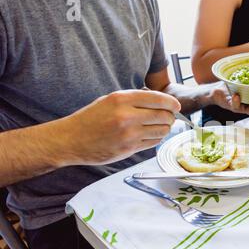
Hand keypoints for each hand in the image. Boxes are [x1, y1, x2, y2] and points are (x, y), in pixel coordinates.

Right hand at [57, 90, 180, 165]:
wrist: (72, 140)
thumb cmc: (91, 118)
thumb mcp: (110, 100)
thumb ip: (135, 100)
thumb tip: (161, 102)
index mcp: (121, 99)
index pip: (158, 99)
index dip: (171, 103)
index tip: (176, 106)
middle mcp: (127, 116)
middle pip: (164, 115)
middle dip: (170, 117)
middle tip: (169, 117)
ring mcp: (129, 134)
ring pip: (162, 131)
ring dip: (165, 129)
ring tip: (160, 126)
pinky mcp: (129, 149)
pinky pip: (153, 142)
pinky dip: (156, 138)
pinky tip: (151, 135)